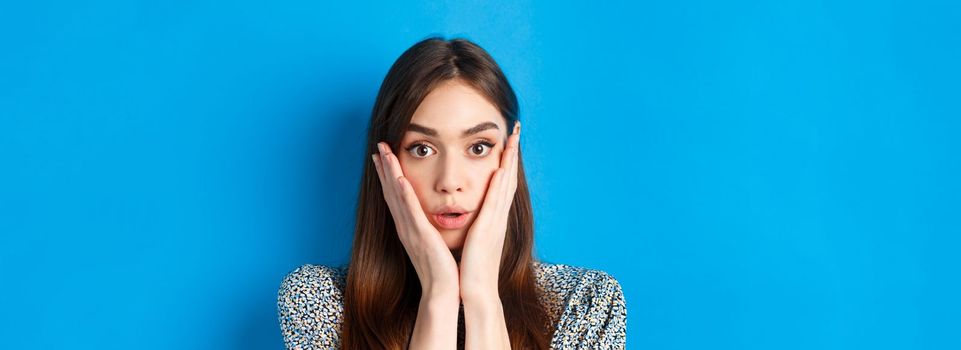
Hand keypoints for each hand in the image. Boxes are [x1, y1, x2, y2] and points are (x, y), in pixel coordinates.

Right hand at [372, 142, 458, 296]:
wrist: (442, 291)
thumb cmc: (441, 270)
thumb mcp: (433, 243)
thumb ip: (428, 229)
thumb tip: (431, 219)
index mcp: (409, 227)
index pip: (395, 196)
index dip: (388, 176)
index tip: (383, 158)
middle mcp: (405, 226)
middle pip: (391, 192)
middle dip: (384, 168)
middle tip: (378, 147)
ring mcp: (410, 230)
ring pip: (397, 196)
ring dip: (390, 174)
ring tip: (384, 153)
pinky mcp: (420, 235)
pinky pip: (410, 212)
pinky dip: (404, 195)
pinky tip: (400, 179)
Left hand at [458, 121, 520, 300]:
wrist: (476, 290)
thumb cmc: (473, 268)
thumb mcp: (475, 240)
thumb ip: (477, 225)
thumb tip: (474, 215)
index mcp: (494, 218)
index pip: (503, 183)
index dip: (507, 161)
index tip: (509, 141)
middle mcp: (499, 216)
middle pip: (509, 177)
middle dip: (513, 153)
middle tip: (516, 129)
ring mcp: (496, 221)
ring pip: (506, 184)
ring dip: (509, 160)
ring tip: (512, 138)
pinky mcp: (489, 228)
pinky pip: (496, 201)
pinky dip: (500, 183)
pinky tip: (501, 167)